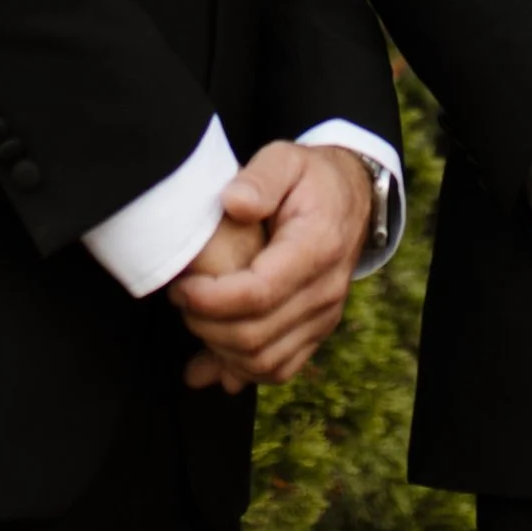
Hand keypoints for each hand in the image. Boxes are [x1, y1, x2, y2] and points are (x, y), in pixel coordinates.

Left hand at [170, 142, 373, 388]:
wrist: (351, 199)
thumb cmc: (310, 178)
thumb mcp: (286, 158)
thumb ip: (260, 177)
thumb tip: (233, 203)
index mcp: (318, 246)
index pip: (260, 293)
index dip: (212, 299)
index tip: (182, 286)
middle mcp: (326, 290)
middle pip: (257, 336)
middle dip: (206, 325)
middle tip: (180, 297)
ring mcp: (325, 317)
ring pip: (265, 362)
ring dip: (219, 351)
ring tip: (194, 318)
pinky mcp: (317, 332)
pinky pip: (279, 370)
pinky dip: (241, 372)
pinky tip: (210, 360)